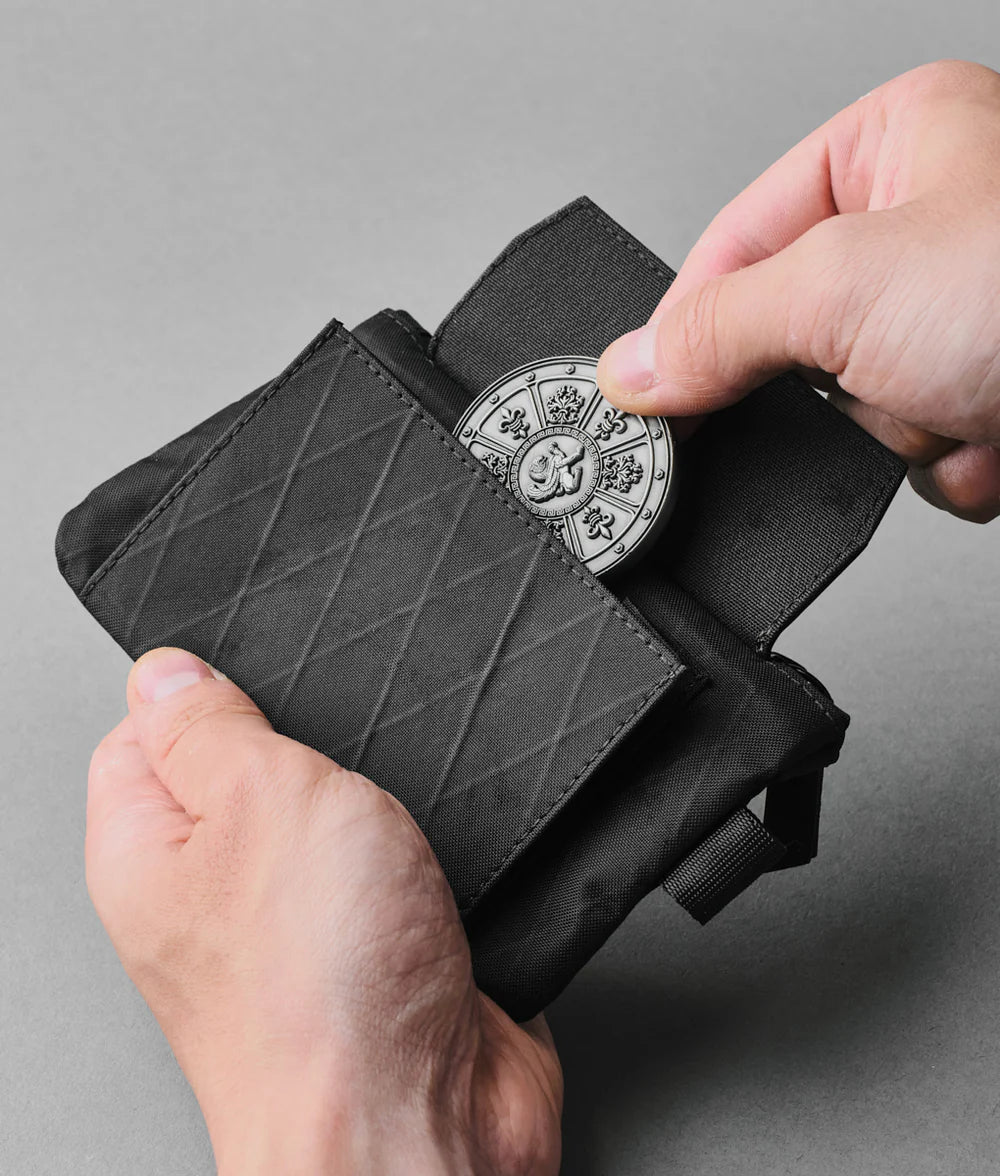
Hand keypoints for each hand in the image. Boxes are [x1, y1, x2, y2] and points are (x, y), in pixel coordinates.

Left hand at [86, 647, 561, 1174]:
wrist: (421, 1120)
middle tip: (339, 762)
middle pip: (256, 764)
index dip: (207, 696)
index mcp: (152, 851)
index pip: (146, 732)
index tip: (260, 692)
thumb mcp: (257, 799)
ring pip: (341, 809)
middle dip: (312, 744)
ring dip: (383, 798)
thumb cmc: (322, 989)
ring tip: (395, 822)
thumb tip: (167, 673)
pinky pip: (404, 861)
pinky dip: (434, 847)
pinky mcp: (381, 945)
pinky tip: (441, 857)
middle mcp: (218, 890)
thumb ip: (208, 726)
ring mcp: (303, 923)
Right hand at [597, 59, 999, 521]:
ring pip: (857, 409)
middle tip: (871, 376)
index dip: (693, 320)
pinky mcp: (995, 391)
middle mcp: (934, 225)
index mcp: (895, 147)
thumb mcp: (845, 288)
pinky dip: (950, 460)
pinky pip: (917, 451)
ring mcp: (967, 316)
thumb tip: (633, 365)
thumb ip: (718, 328)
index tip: (653, 387)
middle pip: (795, 337)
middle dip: (837, 386)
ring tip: (965, 398)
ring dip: (902, 429)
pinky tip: (998, 431)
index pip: (738, 239)